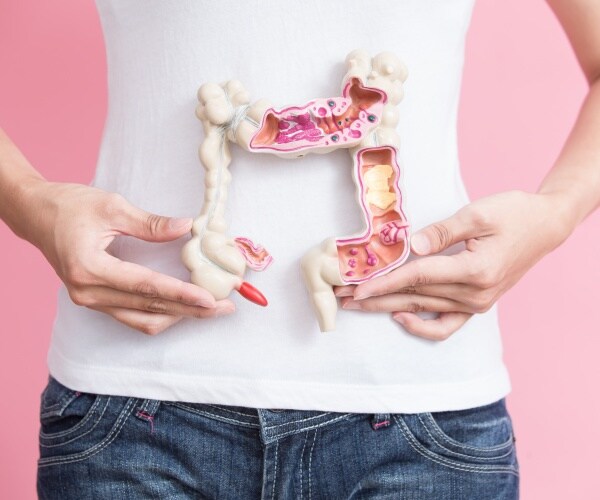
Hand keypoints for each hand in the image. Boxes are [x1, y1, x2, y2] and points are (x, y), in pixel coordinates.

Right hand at [25, 181, 233, 334]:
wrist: (35, 214)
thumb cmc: (69, 206)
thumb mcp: (112, 206)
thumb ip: (150, 223)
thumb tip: (187, 228)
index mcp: (90, 267)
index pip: (145, 287)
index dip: (181, 294)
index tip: (209, 298)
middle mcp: (88, 292)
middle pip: (149, 309)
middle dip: (190, 310)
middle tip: (224, 306)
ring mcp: (90, 300)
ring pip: (142, 320)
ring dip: (178, 316)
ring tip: (210, 309)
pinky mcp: (94, 300)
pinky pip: (131, 316)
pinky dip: (160, 314)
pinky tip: (183, 307)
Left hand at [334, 190, 569, 340]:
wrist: (545, 226)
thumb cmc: (514, 213)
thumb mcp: (479, 213)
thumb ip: (442, 232)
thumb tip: (411, 247)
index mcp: (476, 270)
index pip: (418, 278)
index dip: (385, 282)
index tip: (356, 288)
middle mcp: (475, 294)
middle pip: (414, 297)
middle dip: (374, 298)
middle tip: (342, 298)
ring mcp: (477, 303)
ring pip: (423, 309)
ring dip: (387, 307)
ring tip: (358, 305)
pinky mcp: (477, 304)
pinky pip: (446, 325)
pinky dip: (422, 326)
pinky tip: (400, 317)